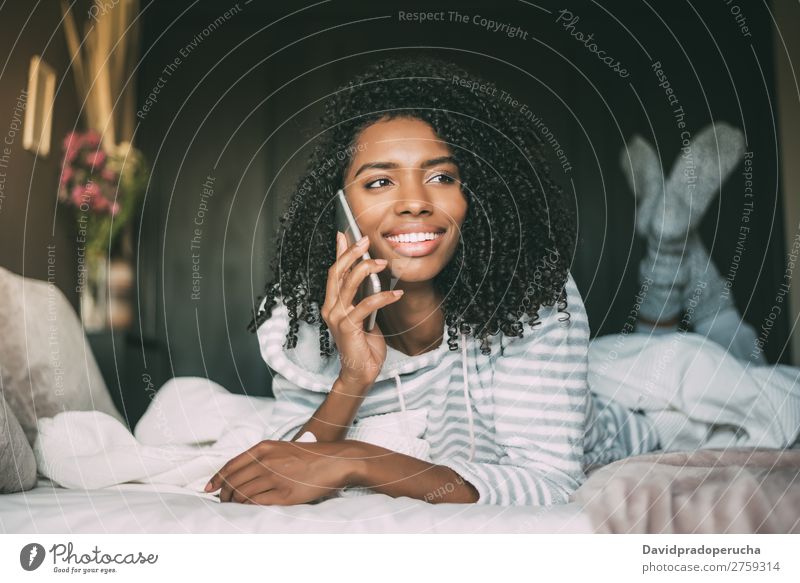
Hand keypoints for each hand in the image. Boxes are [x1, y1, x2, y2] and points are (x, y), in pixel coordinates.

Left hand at [205, 440, 359, 504]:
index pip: (231, 465)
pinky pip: (258, 503)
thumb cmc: (309, 456)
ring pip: (243, 495)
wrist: (334, 461)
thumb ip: (262, 457)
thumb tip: (240, 474)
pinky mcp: (285, 494)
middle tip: (224, 501)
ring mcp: (275, 478)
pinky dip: (249, 507)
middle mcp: (266, 462)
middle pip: (234, 482)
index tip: (209, 488)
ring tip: (236, 507)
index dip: (217, 479)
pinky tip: (250, 508)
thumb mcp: (281, 448)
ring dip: (236, 503)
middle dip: (224, 495)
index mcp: (264, 448)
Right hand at [320, 231, 403, 388]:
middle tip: (365, 242)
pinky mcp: (348, 327)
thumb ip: (363, 296)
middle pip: (337, 272)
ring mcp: (337, 317)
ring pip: (348, 284)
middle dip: (351, 253)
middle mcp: (330, 308)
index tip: (345, 234)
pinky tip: (396, 294)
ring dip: (366, 269)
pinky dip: (383, 297)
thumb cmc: (364, 344)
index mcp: (332, 303)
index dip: (339, 252)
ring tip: (383, 263)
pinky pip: (366, 305)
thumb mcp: (365, 314)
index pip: (334, 272)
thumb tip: (372, 275)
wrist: (361, 371)